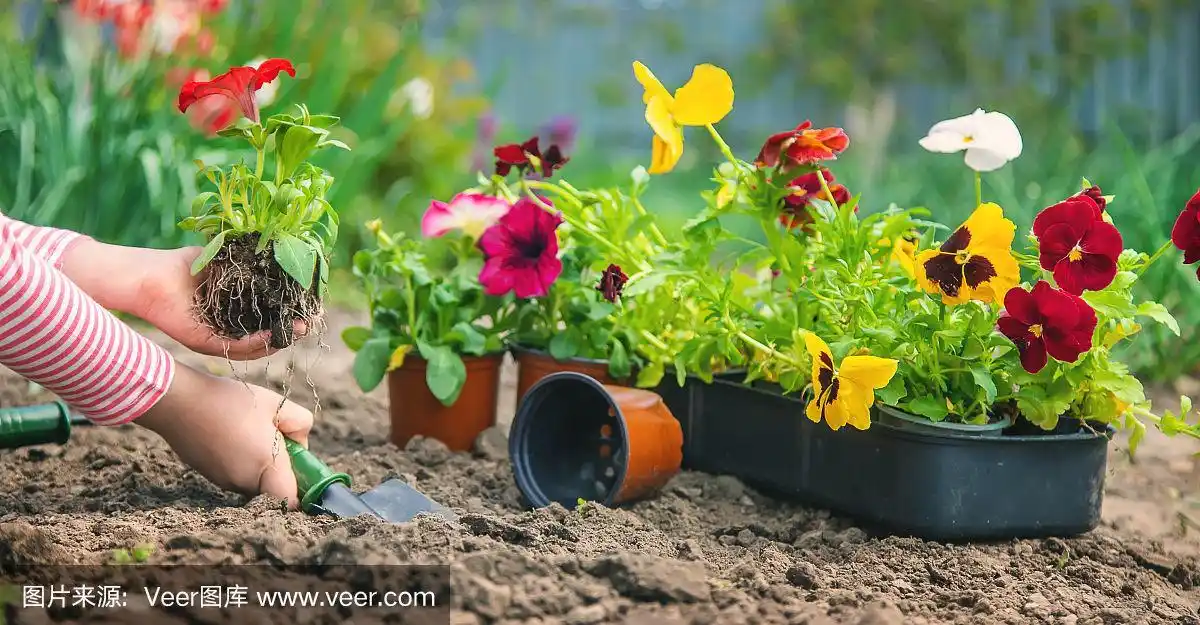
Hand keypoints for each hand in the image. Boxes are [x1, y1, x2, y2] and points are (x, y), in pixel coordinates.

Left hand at [61, 240, 305, 359]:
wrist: (148, 276)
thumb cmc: (182, 264)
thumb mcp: (225, 258)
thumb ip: (251, 261)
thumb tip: (285, 250)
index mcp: (234, 310)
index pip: (269, 316)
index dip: (291, 314)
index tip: (311, 307)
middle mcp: (228, 328)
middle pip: (268, 335)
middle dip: (292, 331)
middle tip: (311, 323)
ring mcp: (217, 338)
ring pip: (256, 347)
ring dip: (280, 340)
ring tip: (298, 330)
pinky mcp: (205, 344)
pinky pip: (236, 348)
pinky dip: (256, 344)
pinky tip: (272, 336)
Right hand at [135, 363, 313, 507]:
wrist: (178, 402)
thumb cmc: (230, 401)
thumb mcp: (277, 404)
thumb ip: (301, 425)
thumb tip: (300, 445)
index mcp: (266, 469)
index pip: (292, 501)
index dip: (304, 490)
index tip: (304, 467)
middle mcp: (244, 483)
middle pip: (274, 487)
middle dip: (282, 465)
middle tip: (276, 434)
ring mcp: (223, 481)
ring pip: (254, 478)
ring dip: (260, 460)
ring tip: (248, 428)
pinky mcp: (208, 474)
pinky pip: (236, 471)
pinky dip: (240, 457)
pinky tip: (230, 430)